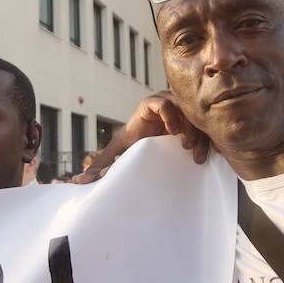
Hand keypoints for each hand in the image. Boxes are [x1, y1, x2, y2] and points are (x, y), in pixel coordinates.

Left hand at [73, 91, 209, 182]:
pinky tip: (203, 156)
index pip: (161, 102)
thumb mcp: (121, 148)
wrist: (152, 138)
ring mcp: (185, 108)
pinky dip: (205, 139)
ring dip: (198, 136)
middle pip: (183, 108)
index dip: (168, 114)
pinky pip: (205, 125)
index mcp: (150, 105)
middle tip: (185, 146)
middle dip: (188, 126)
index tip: (172, 132)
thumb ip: (102, 161)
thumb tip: (78, 181)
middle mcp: (169, 101)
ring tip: (194, 156)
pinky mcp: (196, 119)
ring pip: (196, 117)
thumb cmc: (135, 140)